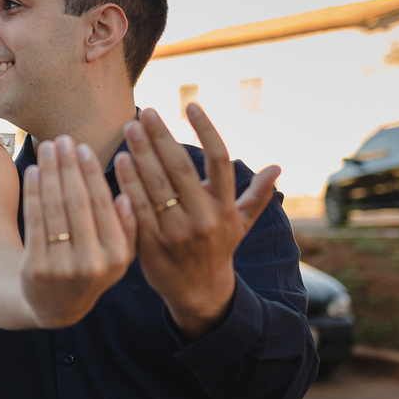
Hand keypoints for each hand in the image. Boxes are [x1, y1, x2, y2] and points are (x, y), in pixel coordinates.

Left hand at [21, 135, 136, 327]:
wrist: (56, 306)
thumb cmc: (90, 268)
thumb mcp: (119, 255)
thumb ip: (128, 228)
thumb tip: (126, 195)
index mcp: (118, 255)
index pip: (103, 204)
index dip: (92, 173)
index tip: (83, 147)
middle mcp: (93, 263)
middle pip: (78, 203)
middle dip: (69, 167)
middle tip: (61, 139)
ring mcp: (63, 267)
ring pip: (55, 209)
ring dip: (49, 173)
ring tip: (45, 149)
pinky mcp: (37, 269)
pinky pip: (35, 223)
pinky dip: (33, 194)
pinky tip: (32, 172)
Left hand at [113, 104, 279, 338]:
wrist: (199, 293)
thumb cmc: (219, 249)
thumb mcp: (241, 223)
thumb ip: (257, 194)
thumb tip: (277, 168)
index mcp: (225, 207)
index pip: (219, 160)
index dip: (206, 130)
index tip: (191, 105)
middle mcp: (204, 218)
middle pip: (181, 169)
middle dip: (162, 138)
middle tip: (147, 113)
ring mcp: (177, 232)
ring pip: (157, 186)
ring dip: (141, 154)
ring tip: (130, 128)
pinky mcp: (152, 244)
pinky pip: (138, 208)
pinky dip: (128, 184)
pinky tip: (120, 161)